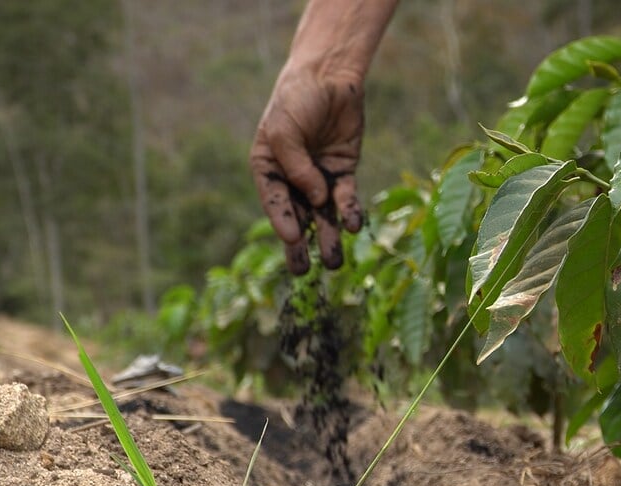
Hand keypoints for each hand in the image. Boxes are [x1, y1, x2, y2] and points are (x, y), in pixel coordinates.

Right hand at [250, 68, 365, 274]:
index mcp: (268, 168)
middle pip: (296, 217)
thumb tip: (316, 198)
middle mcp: (293, 178)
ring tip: (333, 263)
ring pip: (323, 215)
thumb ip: (296, 165)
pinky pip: (347, 198)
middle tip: (302, 274)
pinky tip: (353, 226)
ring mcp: (319, 177)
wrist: (330, 76)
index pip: (274, 201)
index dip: (282, 221)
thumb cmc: (297, 100)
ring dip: (328, 239)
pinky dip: (350, 212)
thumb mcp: (285, 129)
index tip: (292, 240)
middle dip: (300, 247)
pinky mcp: (344, 173)